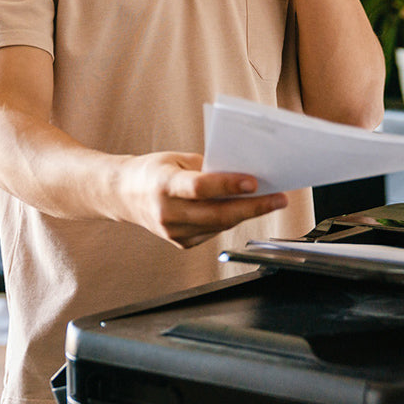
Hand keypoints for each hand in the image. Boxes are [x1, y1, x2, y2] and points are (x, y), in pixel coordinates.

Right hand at [118, 151, 287, 247]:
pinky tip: (243, 209)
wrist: (124, 194)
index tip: (253, 181)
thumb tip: (241, 175)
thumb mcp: (176, 159)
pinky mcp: (181, 243)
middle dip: (253, 206)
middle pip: (217, 213)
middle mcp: (167, 212)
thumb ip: (206, 168)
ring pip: (220, 225)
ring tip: (270, 202)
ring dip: (247, 214)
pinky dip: (229, 220)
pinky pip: (213, 232)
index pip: (199, 187)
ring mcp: (173, 232)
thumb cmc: (153, 171)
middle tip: (279, 199)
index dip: (227, 185)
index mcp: (163, 184)